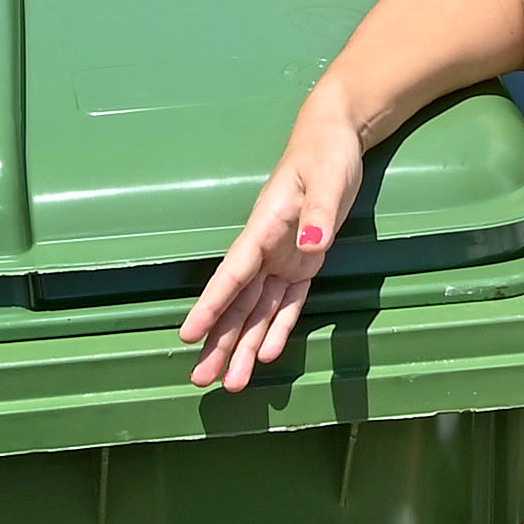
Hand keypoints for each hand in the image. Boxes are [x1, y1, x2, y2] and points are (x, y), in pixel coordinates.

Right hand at [182, 99, 366, 392]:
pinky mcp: (302, 264)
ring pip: (257, 311)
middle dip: (220, 341)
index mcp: (263, 229)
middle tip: (203, 379)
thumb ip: (319, 211)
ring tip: (231, 383)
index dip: (211, 306)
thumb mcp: (327, 177)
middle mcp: (266, 250)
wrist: (334, 139)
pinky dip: (276, 330)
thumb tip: (313, 245)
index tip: (189, 334)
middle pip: (238, 304)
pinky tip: (264, 356)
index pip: (233, 274)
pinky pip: (286, 304)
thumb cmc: (325, 153)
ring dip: (244, 346)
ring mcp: (282, 259)